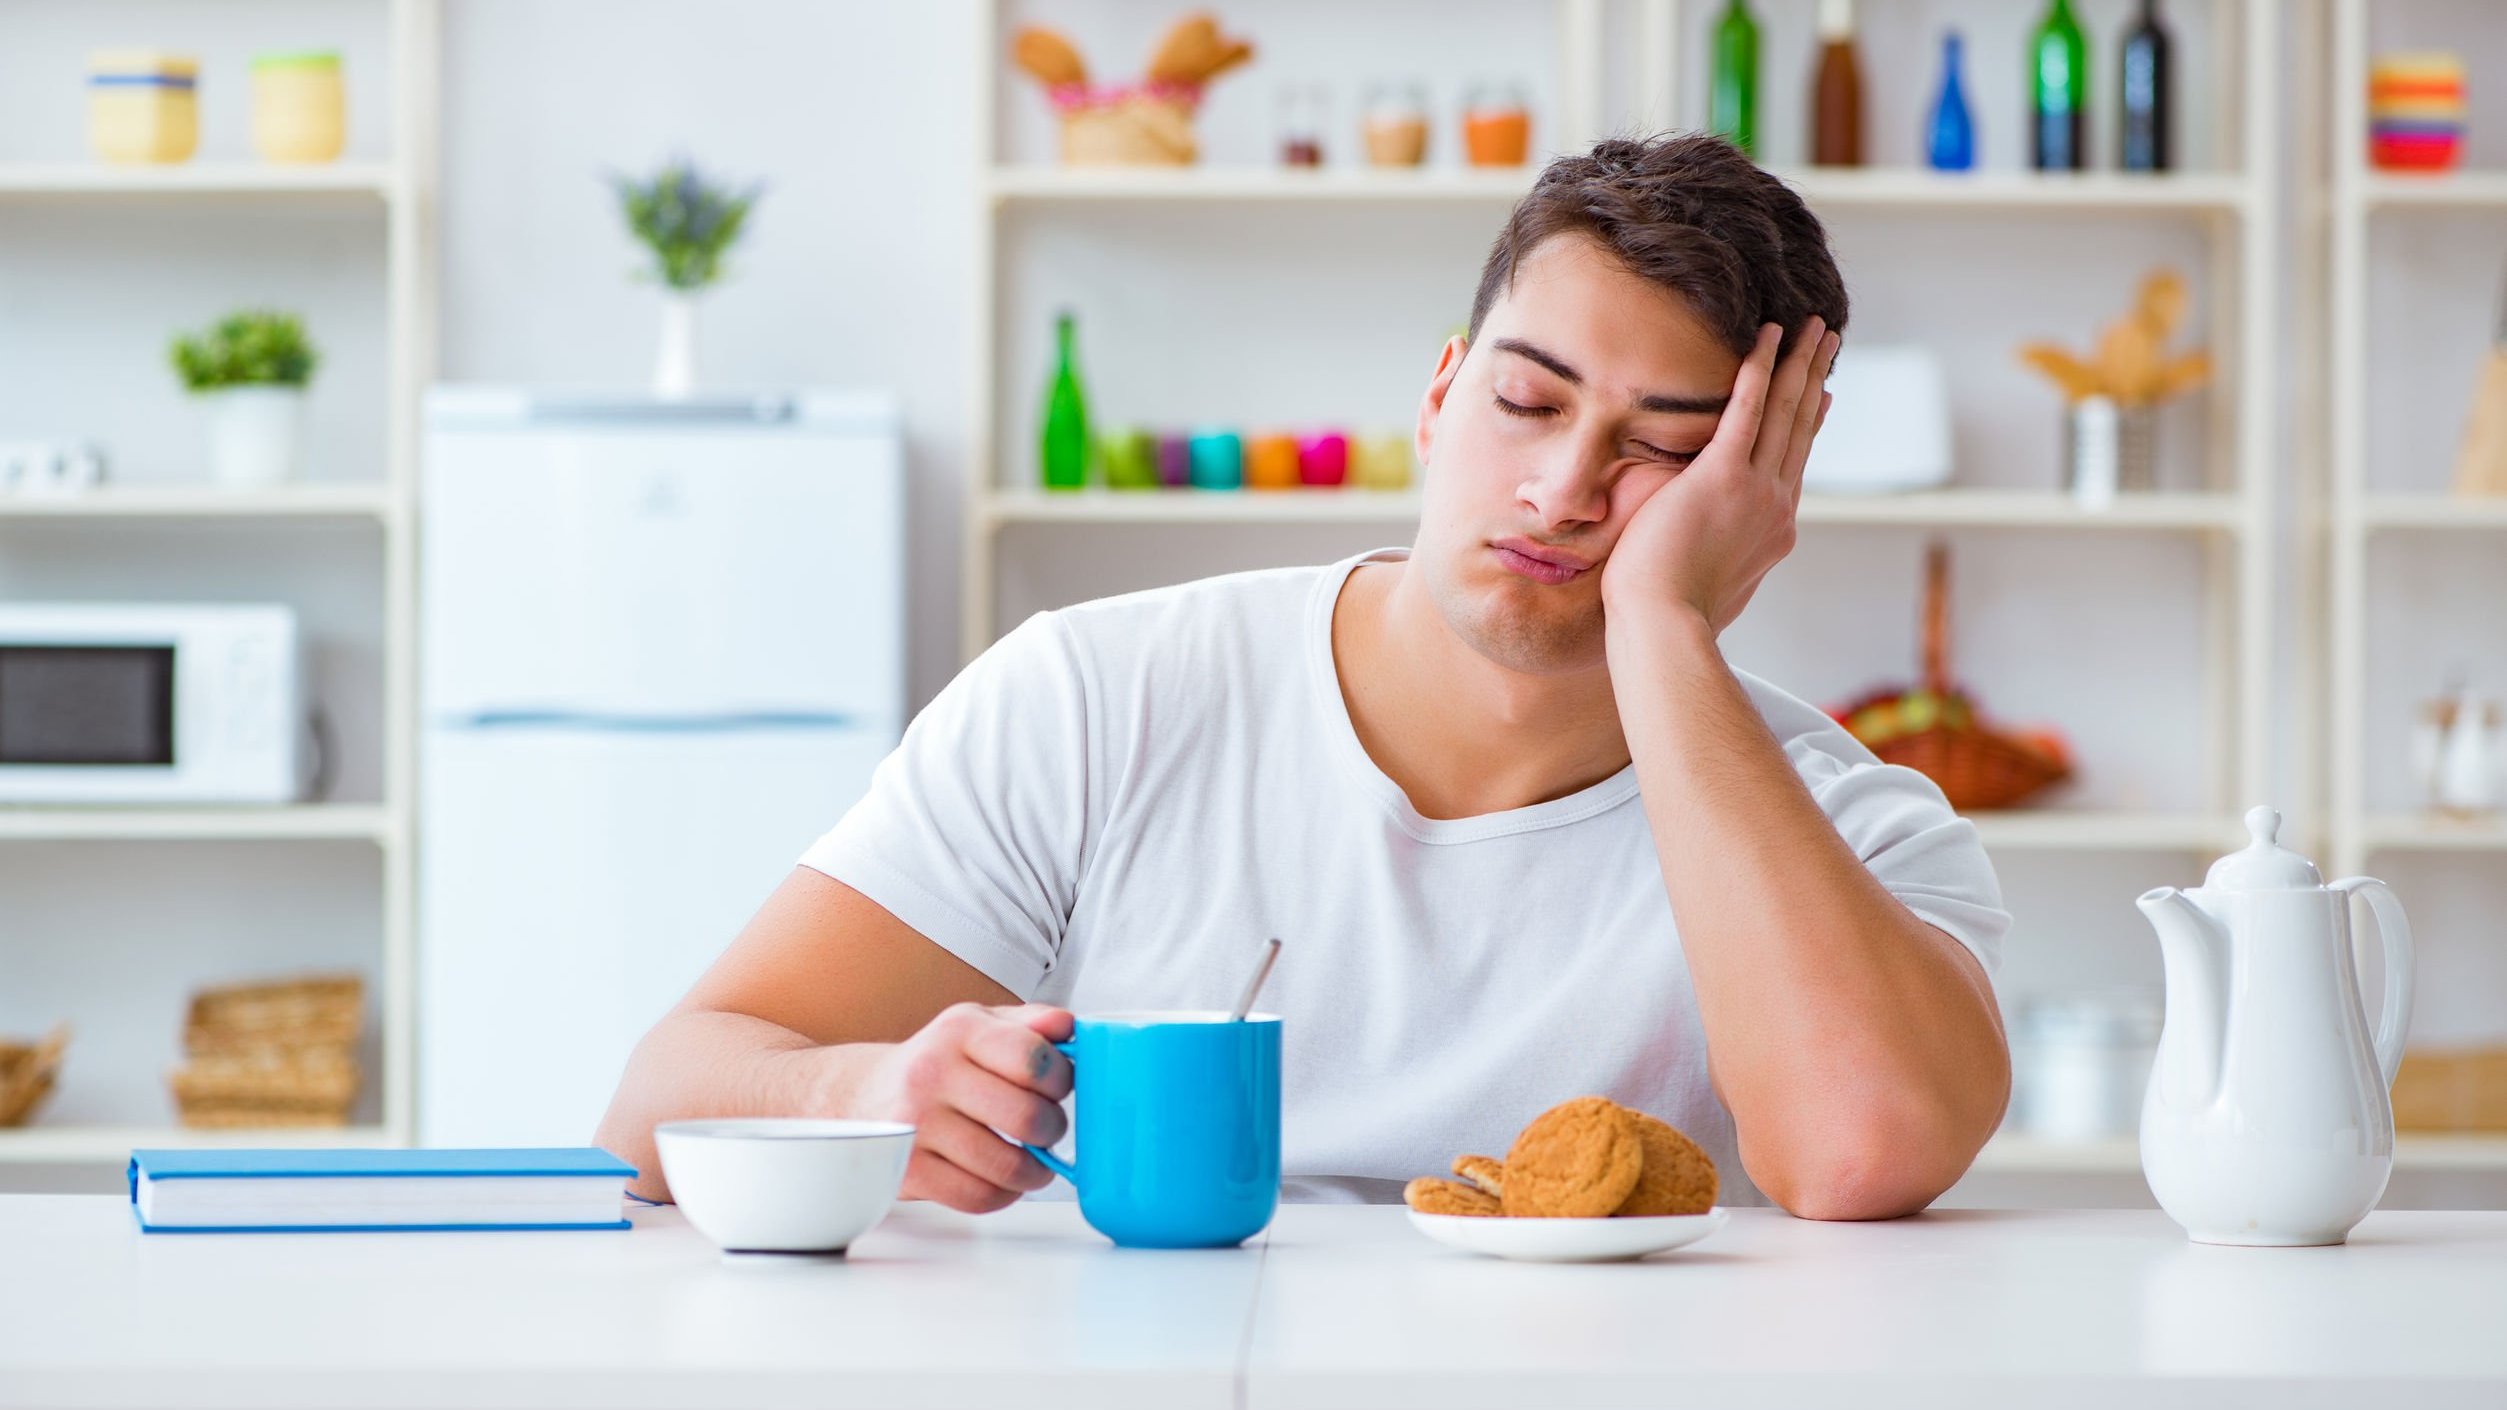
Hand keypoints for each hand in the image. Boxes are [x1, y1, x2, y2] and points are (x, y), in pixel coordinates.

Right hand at [849, 1002, 1073, 1212]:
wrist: (864, 1095)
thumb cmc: (936, 1062)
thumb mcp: (978, 1025)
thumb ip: (1029, 1023)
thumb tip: (1068, 1026)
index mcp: (959, 1031)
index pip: (1032, 1058)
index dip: (1062, 1079)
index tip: (1059, 1088)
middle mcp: (932, 1073)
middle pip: (1025, 1117)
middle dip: (1053, 1129)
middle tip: (1048, 1129)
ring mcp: (915, 1124)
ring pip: (1005, 1165)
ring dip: (1034, 1171)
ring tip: (1033, 1162)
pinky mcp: (907, 1169)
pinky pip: (976, 1196)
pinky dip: (1002, 1195)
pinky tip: (1002, 1180)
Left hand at [1600, 318, 1839, 636]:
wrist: (1663, 626)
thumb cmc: (1671, 617)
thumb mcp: (1714, 587)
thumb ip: (1724, 562)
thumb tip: (1719, 565)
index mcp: (1774, 531)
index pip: (1796, 462)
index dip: (1811, 421)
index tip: (1823, 393)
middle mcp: (1776, 506)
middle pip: (1802, 427)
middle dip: (1816, 377)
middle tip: (1828, 339)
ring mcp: (1755, 491)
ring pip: (1786, 411)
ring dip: (1800, 362)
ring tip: (1813, 325)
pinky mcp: (1722, 478)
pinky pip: (1747, 410)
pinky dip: (1759, 370)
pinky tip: (1767, 337)